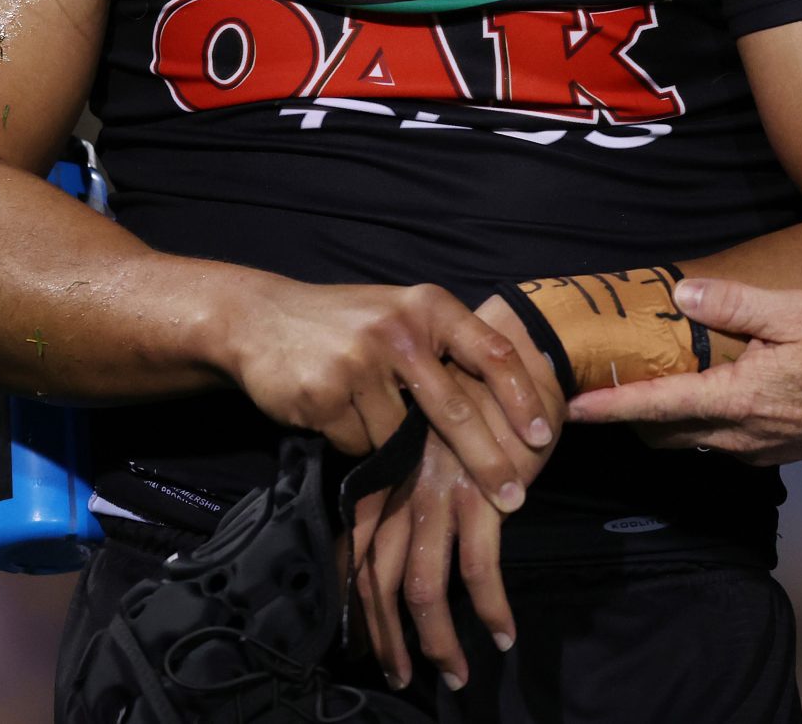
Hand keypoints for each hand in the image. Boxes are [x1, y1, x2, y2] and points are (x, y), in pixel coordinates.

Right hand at [222, 279, 552, 510]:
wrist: (258, 318)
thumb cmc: (345, 323)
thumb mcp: (400, 314)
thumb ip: (445, 347)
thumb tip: (509, 404)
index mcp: (428, 306)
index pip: (492, 353)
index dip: (522, 398)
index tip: (542, 437)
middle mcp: (398, 330)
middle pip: (456, 410)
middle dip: (487, 461)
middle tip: (513, 496)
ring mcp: (359, 362)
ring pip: (400, 437)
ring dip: (393, 445)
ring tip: (365, 411)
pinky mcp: (324, 394)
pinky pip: (359, 444)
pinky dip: (354, 441)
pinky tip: (335, 412)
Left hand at [351, 295, 563, 690]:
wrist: (517, 352)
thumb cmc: (477, 399)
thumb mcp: (428, 445)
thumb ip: (404, 489)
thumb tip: (384, 541)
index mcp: (387, 479)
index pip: (360, 556)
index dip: (363, 608)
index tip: (370, 648)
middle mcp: (405, 492)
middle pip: (383, 583)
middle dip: (391, 639)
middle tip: (402, 678)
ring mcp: (441, 495)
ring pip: (426, 587)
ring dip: (440, 641)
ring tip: (454, 674)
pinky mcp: (484, 495)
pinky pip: (481, 568)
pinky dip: (490, 608)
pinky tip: (500, 634)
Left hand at [563, 278, 801, 464]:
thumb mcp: (798, 313)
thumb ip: (736, 304)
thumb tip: (681, 295)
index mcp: (737, 399)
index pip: (658, 406)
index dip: (610, 408)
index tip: (571, 409)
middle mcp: (737, 435)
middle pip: (663, 433)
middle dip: (627, 417)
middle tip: (598, 390)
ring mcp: (755, 450)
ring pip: (689, 441)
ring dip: (660, 422)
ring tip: (640, 387)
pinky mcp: (771, 452)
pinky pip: (717, 442)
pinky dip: (694, 423)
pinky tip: (698, 395)